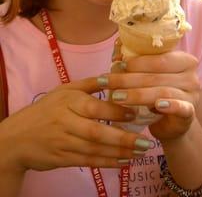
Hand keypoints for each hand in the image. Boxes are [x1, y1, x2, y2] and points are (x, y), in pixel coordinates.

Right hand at [0, 78, 151, 172]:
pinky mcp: (63, 159)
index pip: (95, 107)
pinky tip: (124, 162)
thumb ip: (90, 83)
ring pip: (94, 150)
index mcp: (68, 102)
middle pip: (96, 132)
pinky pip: (88, 162)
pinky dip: (107, 163)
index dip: (116, 112)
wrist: (18, 137)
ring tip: (141, 152)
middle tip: (146, 141)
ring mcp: (64, 143)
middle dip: (123, 138)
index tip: (136, 113)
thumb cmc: (46, 109)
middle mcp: (66, 122)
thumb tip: (115, 74)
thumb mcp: (64, 90)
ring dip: (119, 153)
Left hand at [108, 50, 199, 140]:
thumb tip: (117, 48)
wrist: (170, 123)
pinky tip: (156, 106)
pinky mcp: (190, 113)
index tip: (115, 64)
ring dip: (136, 94)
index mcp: (184, 59)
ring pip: (162, 92)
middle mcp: (191, 75)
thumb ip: (135, 61)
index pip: (158, 58)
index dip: (136, 62)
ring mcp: (193, 95)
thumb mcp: (147, 75)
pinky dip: (169, 106)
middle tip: (106, 82)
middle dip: (128, 79)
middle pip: (156, 75)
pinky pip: (181, 108)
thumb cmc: (156, 92)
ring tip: (116, 97)